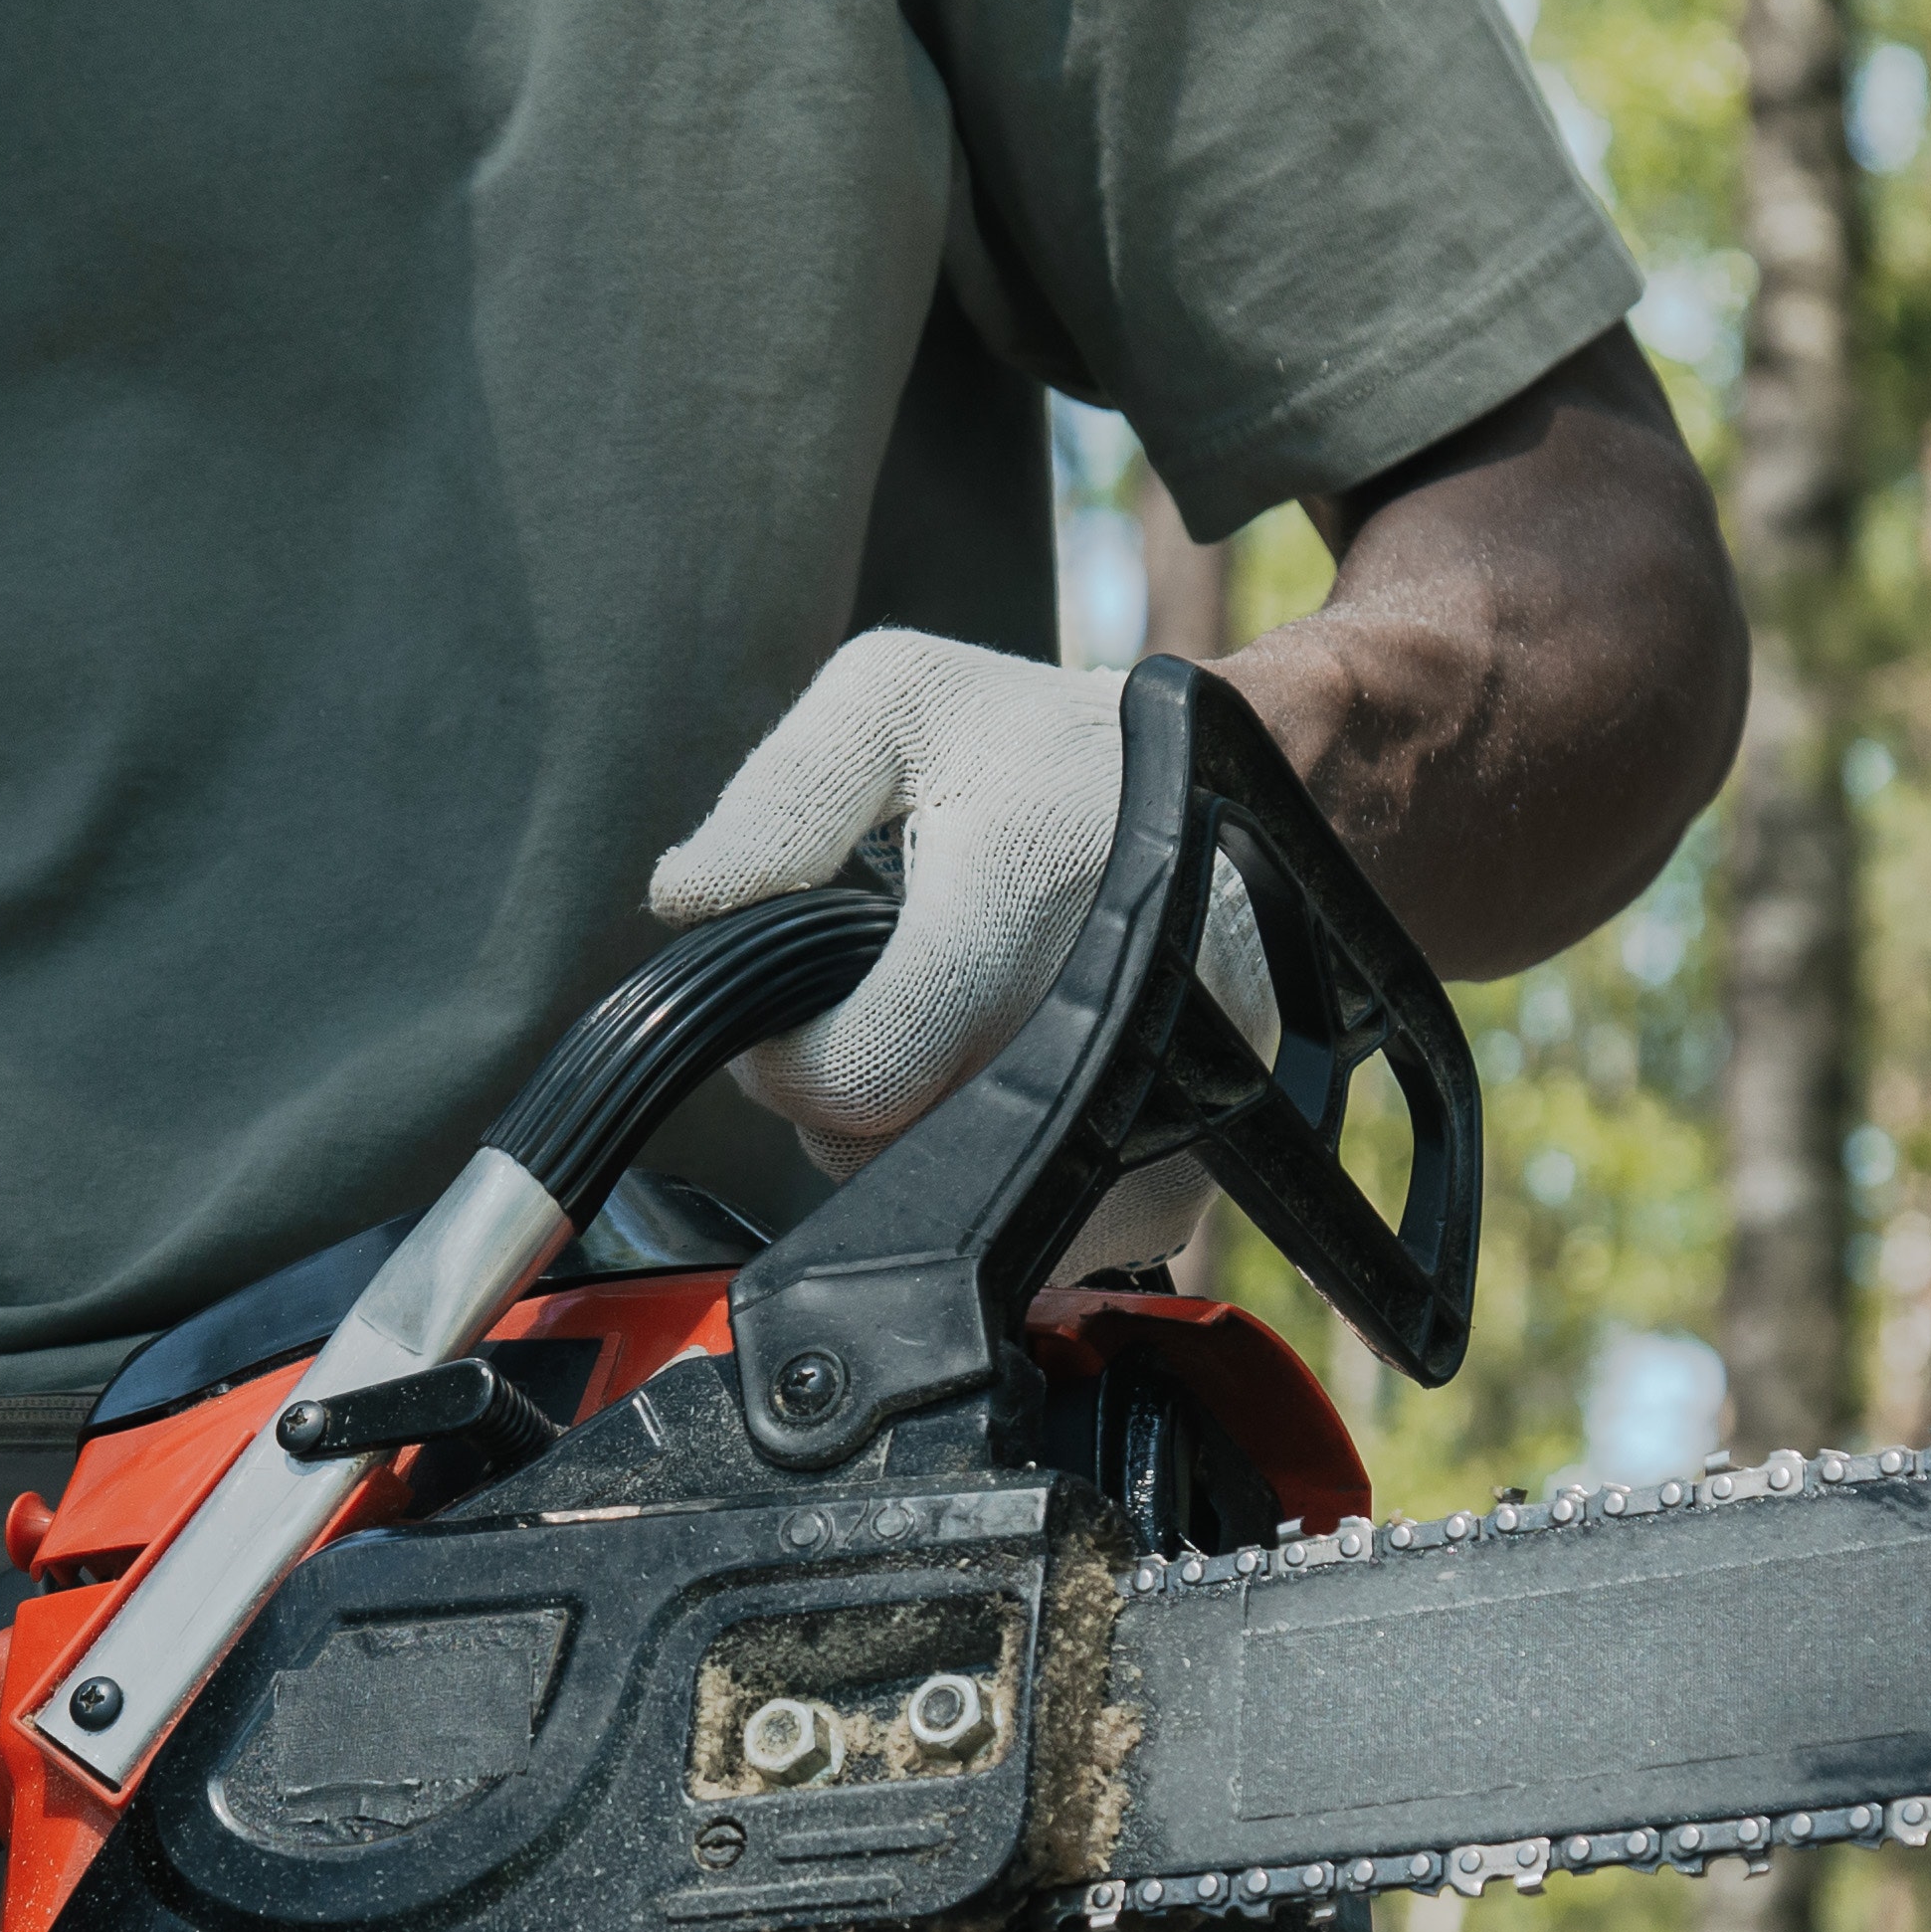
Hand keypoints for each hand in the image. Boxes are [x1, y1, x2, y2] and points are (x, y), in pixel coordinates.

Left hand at [650, 632, 1276, 1280]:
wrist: (1240, 795)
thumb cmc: (1054, 749)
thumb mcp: (900, 702)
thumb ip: (781, 795)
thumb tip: (690, 899)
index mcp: (1023, 894)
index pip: (859, 1076)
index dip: (788, 1064)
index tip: (790, 1020)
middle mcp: (1101, 1018)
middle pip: (896, 1155)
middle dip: (847, 1098)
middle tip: (867, 1013)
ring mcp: (1149, 1111)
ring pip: (960, 1206)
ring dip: (916, 1142)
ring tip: (942, 1037)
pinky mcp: (1175, 1176)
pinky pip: (1034, 1229)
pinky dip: (991, 1175)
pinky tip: (1002, 1081)